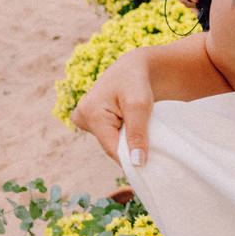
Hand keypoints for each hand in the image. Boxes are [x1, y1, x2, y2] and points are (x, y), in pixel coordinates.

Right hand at [70, 49, 154, 165]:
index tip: (151, 167)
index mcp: (89, 113)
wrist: (135, 68)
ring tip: (144, 131)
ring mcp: (86, 120)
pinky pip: (111, 137)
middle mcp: (82, 118)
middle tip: (152, 145)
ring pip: (113, 143)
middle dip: (131, 149)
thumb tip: (137, 162)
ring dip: (129, 142)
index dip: (132, 159)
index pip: (112, 149)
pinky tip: (135, 131)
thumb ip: (137, 134)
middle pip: (112, 147)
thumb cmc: (137, 82)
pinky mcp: (93, 122)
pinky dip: (125, 137)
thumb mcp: (140, 106)